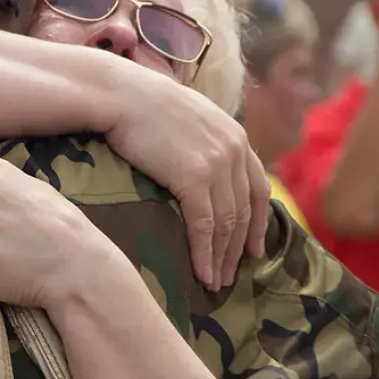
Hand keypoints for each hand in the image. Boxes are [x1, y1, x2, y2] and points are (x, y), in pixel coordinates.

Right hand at [108, 72, 270, 290]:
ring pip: (227, 224)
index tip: (254, 250)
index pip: (257, 189)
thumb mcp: (190, 119)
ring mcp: (217, 164)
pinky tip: (202, 273)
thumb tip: (201, 166)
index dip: (257, 224)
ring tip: (216, 283)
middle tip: (231, 276)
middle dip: (238, 249)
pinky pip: (205, 225)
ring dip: (221, 258)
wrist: (121, 95)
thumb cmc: (143, 106)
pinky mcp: (194, 177)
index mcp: (236, 137)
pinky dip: (205, 253)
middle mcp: (234, 151)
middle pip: (244, 212)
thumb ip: (206, 143)